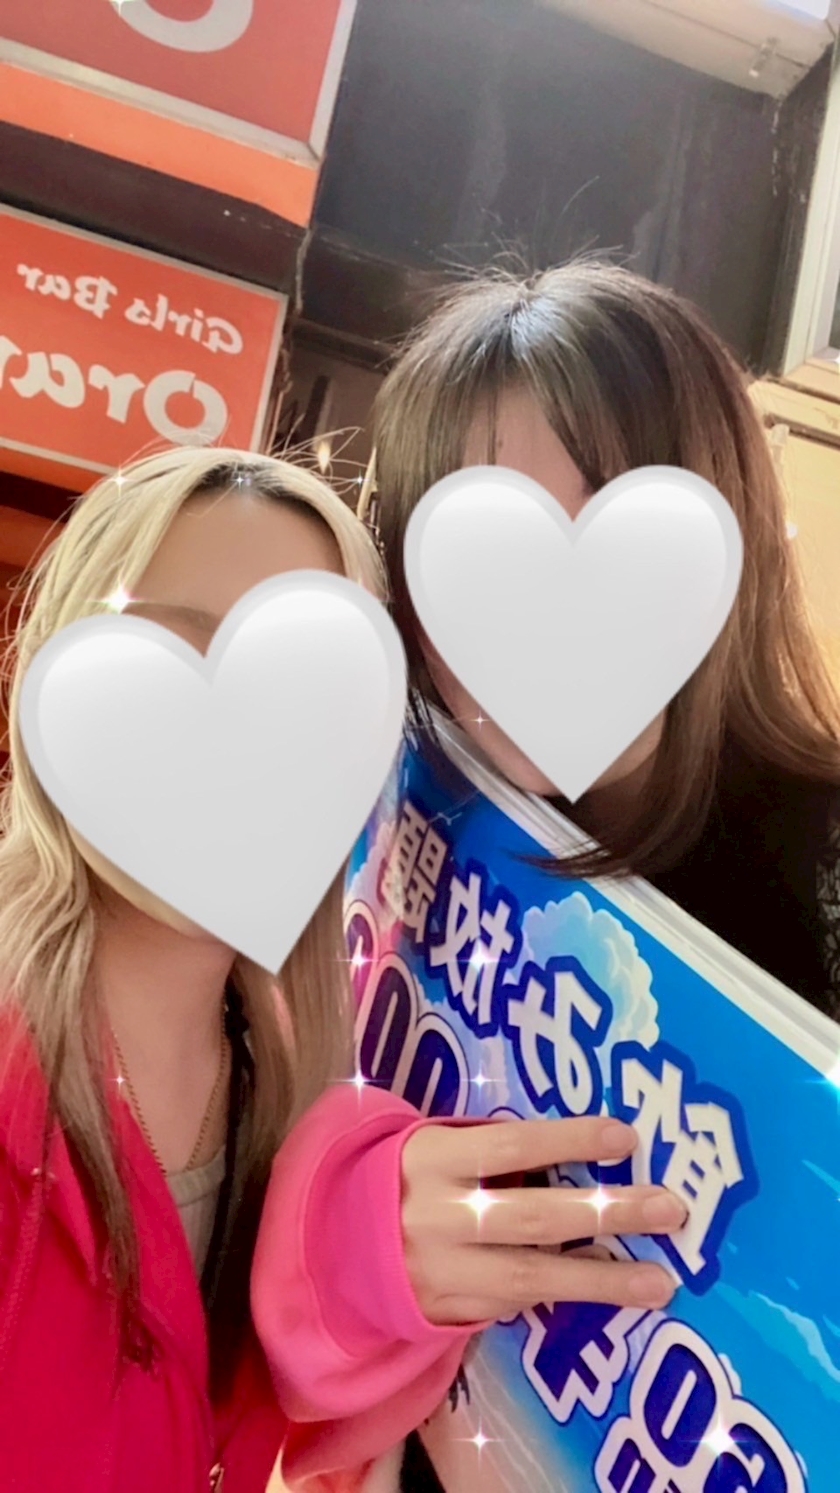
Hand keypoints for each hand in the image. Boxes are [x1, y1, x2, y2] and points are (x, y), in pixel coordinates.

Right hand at [400, 1116, 684, 1325]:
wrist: (331, 1246)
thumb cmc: (403, 1178)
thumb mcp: (430, 1145)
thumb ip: (488, 1148)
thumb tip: (576, 1143)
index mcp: (431, 1159)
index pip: (510, 1146)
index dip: (568, 1141)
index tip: (626, 1138)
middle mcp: (438, 1216)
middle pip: (532, 1216)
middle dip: (606, 1212)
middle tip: (669, 1208)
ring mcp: (443, 1271)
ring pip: (531, 1275)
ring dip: (603, 1279)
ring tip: (661, 1281)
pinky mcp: (448, 1311)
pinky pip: (515, 1303)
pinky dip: (565, 1296)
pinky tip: (612, 1295)